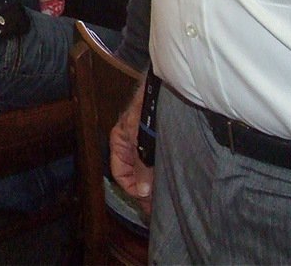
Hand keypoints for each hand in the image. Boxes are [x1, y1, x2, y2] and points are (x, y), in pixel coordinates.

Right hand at [110, 79, 153, 219]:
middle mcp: (129, 142)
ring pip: (146, 168)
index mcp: (119, 141)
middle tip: (158, 204)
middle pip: (133, 173)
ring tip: (167, 193)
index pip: (119, 173)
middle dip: (144, 188)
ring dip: (154, 180)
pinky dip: (162, 170)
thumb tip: (142, 191)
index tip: (147, 199)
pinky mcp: (158, 138)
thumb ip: (141, 165)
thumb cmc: (148, 106)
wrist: (166, 86)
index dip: (132, 188)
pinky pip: (157, 159)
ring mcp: (143, 140)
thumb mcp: (141, 139)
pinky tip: (172, 177)